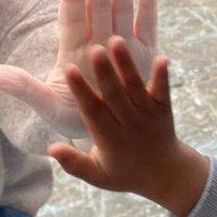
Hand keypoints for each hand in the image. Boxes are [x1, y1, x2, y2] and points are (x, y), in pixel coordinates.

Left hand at [0, 0, 157, 137]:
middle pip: (97, 6)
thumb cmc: (74, 116)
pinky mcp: (144, 54)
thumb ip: (23, 88)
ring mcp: (121, 45)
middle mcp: (97, 42)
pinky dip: (148, 5)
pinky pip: (146, 26)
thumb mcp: (47, 106)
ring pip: (120, 9)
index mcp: (73, 51)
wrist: (109, 131)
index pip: (72, 18)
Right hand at [45, 36, 209, 216]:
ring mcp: (148, 116)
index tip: (69, 69)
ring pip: (136, 89)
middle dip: (104, 73)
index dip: (80, 90)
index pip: (92, 110)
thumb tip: (50, 148)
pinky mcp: (165, 110)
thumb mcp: (96, 174)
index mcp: (108, 138)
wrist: (165, 175)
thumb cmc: (123, 172)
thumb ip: (73, 163)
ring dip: (127, 66)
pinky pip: (164, 92)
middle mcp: (129, 124)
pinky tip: (162, 58)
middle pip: (115, 95)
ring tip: (118, 41)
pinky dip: (162, 77)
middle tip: (94, 49)